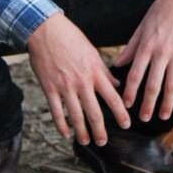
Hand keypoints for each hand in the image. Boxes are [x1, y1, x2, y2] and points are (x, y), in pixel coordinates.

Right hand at [27, 13, 129, 145]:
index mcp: (95, 72)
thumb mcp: (92, 52)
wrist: (46, 30)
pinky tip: (65, 133)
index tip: (126, 124)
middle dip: (99, 130)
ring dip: (81, 131)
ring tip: (85, 141)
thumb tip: (116, 83)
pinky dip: (61, 125)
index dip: (121, 113)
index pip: (112, 97)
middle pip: (94, 112)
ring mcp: (64, 86)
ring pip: (75, 115)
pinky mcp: (49, 88)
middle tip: (103, 141)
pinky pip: (56, 111)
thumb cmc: (70, 38)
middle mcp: (81, 81)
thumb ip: (104, 70)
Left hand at [114, 0, 172, 122]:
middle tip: (144, 118)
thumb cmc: (162, 9)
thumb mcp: (143, 26)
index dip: (131, 92)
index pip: (136, 74)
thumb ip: (131, 47)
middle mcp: (162, 52)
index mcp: (147, 45)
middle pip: (153, 84)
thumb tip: (117, 64)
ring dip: (167, 103)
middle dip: (148, 103)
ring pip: (172, 84)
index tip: (127, 105)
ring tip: (163, 116)